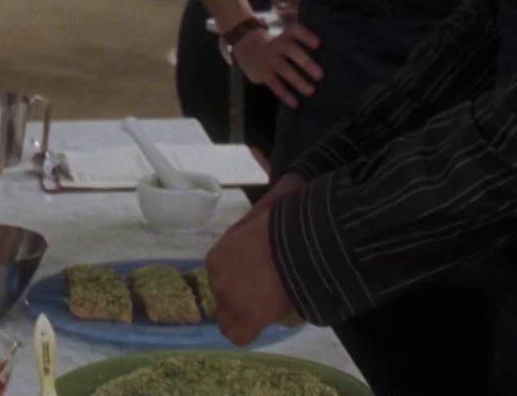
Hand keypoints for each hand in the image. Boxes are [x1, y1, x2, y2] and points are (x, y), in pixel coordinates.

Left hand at [206, 190, 303, 343]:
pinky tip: (259, 325)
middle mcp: (217, 277)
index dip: (241, 277)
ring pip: (227, 317)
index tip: (261, 276)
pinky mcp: (247, 317)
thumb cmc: (285, 221)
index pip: (222, 275)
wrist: (300, 240)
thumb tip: (287, 182)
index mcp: (218, 254)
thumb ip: (269, 204)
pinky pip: (238, 335)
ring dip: (243, 315)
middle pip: (224, 295)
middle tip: (267, 291)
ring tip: (264, 309)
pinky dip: (247, 333)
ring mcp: (230, 299)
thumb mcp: (271, 207)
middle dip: (242, 295)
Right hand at [236, 22, 322, 108]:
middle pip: (292, 52)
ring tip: (311, 91)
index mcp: (285, 36)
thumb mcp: (285, 36)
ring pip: (284, 70)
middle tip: (320, 75)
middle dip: (306, 63)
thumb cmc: (276, 43)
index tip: (318, 44)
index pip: (296, 31)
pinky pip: (274, 84)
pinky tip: (295, 103)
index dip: (306, 36)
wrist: (246, 45)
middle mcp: (277, 45)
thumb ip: (302, 42)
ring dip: (298, 81)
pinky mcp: (263, 73)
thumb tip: (329, 56)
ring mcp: (270, 60)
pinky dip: (284, 94)